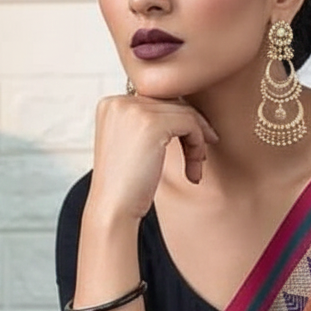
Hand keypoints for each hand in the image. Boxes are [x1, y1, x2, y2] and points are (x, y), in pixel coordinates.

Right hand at [90, 93, 218, 220]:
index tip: (191, 148)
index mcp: (112, 104)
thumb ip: (149, 124)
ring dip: (197, 142)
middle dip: (192, 130)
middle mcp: (119, 101)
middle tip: (198, 160)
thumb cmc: (126, 186)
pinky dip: (198, 145)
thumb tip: (187, 111)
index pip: (158, 100)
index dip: (178, 123)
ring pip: (184, 112)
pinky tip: (194, 171)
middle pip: (172, 103)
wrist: (113, 210)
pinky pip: (190, 123)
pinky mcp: (151, 123)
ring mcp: (133, 109)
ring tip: (195, 169)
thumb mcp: (133, 145)